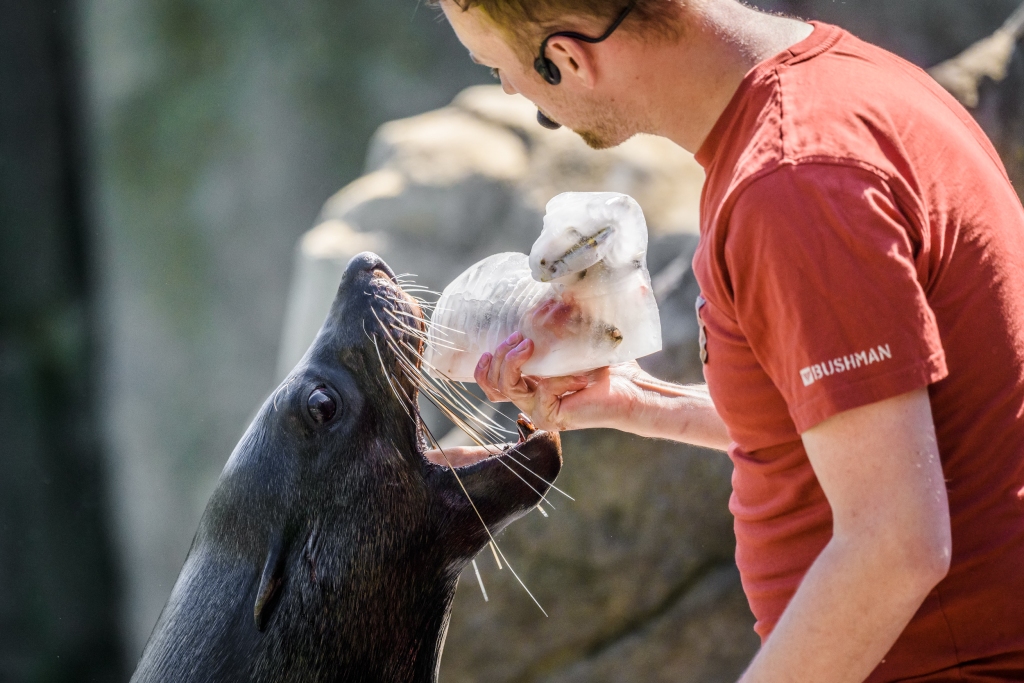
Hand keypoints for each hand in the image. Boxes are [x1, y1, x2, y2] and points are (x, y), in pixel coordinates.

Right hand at [474, 331, 645, 431]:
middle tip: (520, 338)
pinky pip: (539, 391)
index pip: (492, 384)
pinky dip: (557, 379)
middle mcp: (531, 402)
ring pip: (506, 387)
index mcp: (531, 387)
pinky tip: (580, 377)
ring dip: (513, 362)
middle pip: (494, 384)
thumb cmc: (608, 366)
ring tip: (529, 345)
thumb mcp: (572, 343)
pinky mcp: (550, 417)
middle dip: (501, 356)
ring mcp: (539, 412)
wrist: (633, 389)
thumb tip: (542, 301)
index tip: (496, 343)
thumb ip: (552, 332)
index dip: (485, 367)